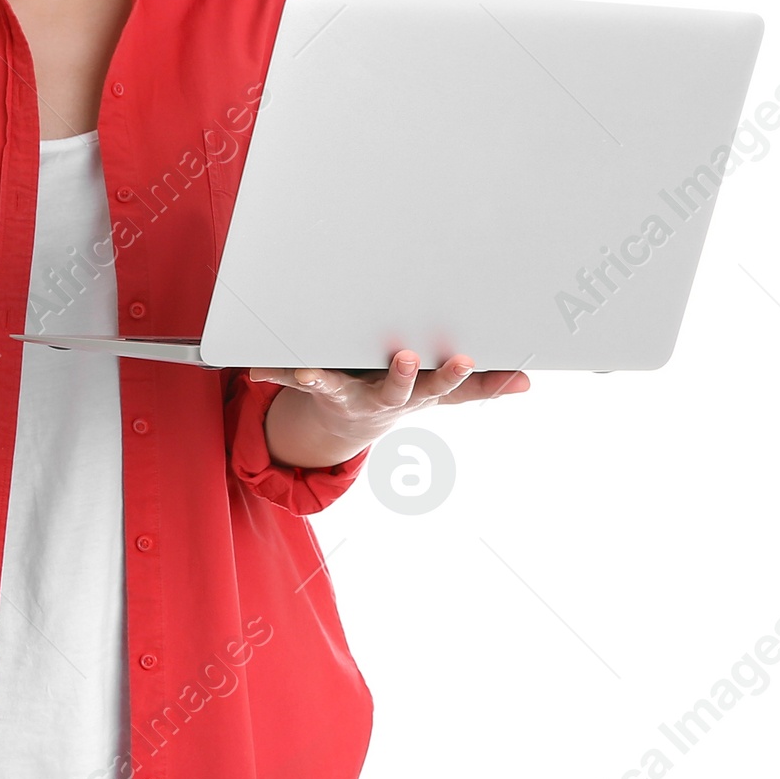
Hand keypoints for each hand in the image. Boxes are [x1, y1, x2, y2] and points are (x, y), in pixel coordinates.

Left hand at [250, 352, 529, 457]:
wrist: (348, 422)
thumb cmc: (399, 392)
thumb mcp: (439, 393)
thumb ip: (479, 387)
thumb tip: (526, 381)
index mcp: (413, 392)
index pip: (439, 384)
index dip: (451, 373)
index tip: (463, 356)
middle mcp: (379, 396)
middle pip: (394, 388)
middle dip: (401, 376)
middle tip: (405, 357)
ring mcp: (345, 393)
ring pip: (334, 386)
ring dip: (322, 379)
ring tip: (309, 372)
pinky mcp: (314, 386)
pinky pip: (289, 377)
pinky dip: (272, 372)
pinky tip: (252, 370)